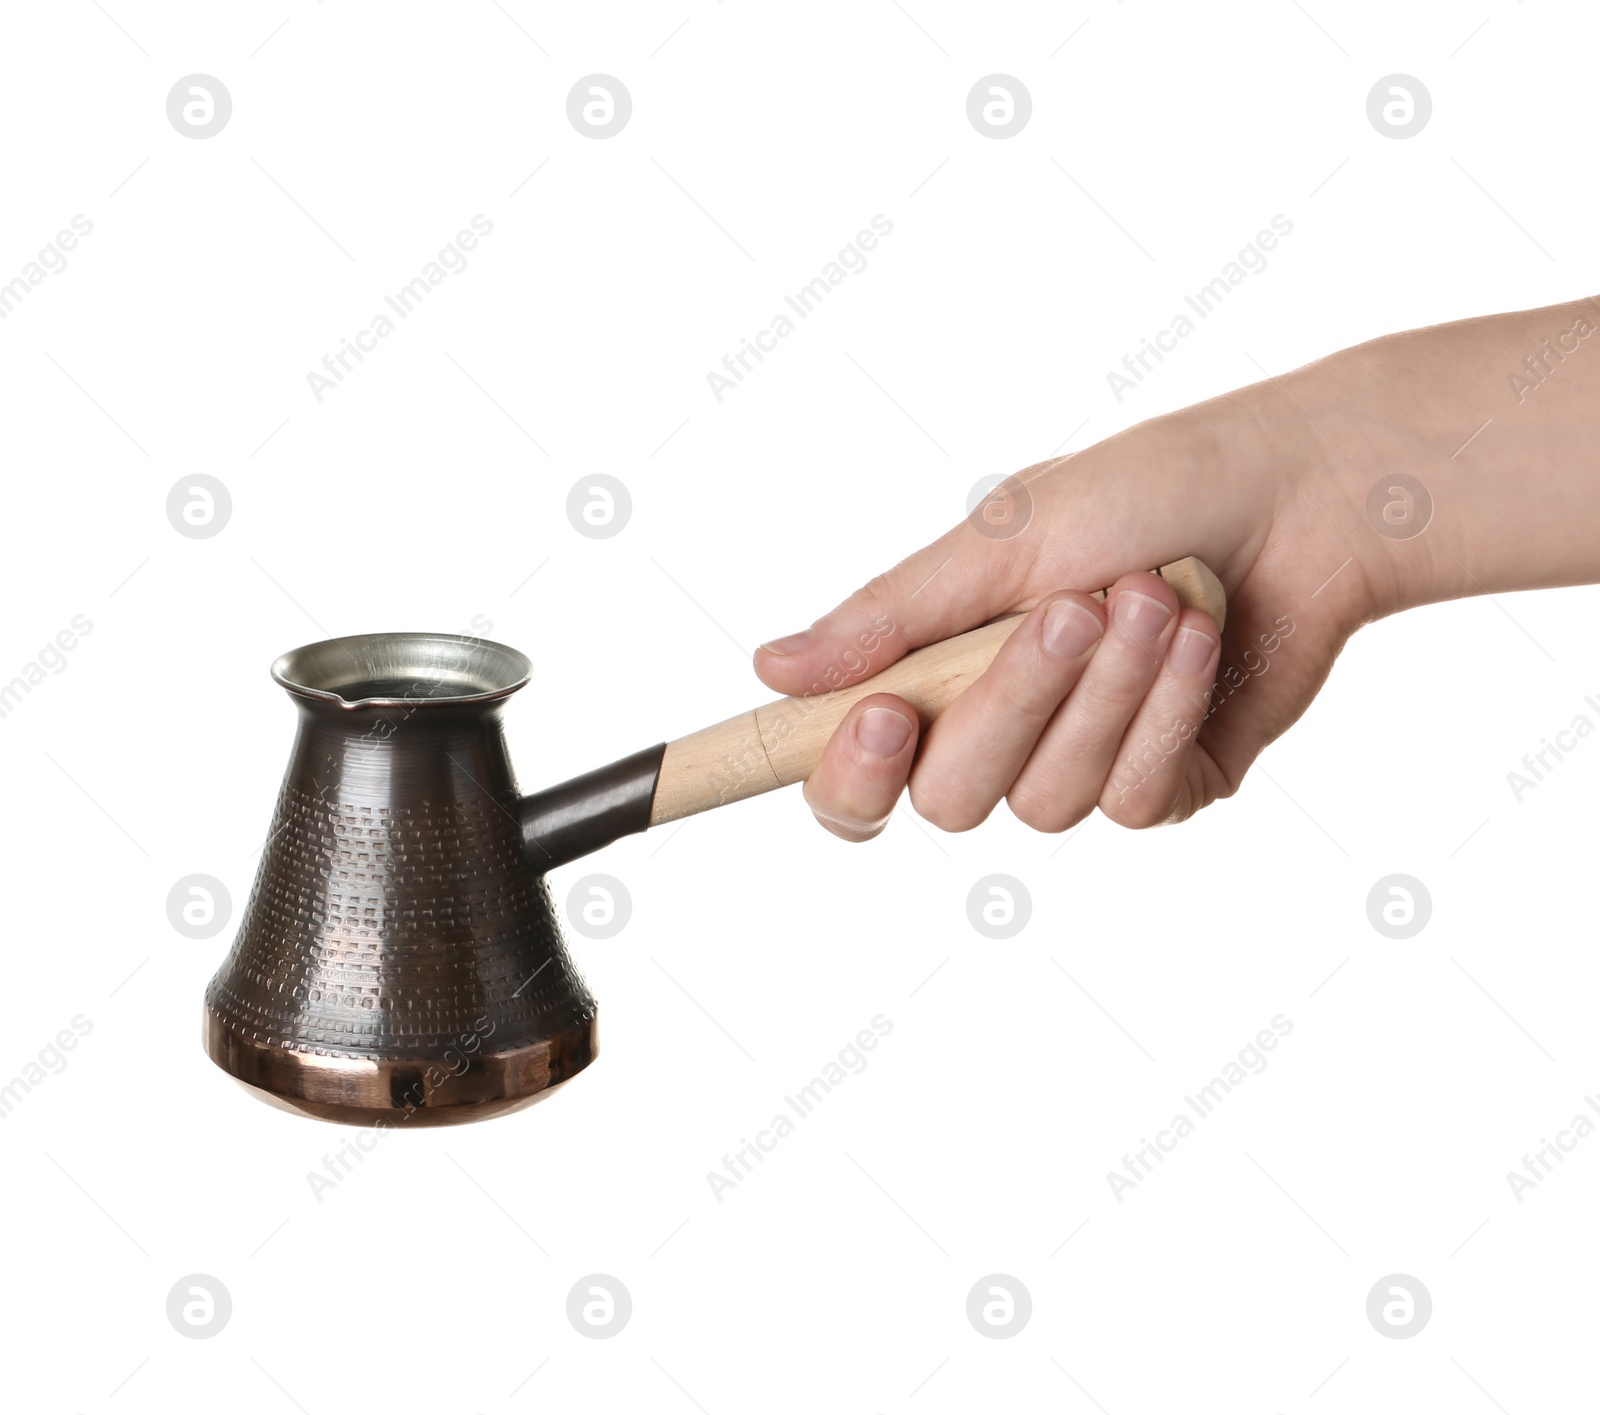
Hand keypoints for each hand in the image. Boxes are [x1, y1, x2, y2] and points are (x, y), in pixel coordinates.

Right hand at [753, 388, 1381, 840]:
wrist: (1301, 494)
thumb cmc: (1147, 492)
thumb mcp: (1003, 541)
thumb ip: (891, 615)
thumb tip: (771, 667)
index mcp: (936, 670)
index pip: (851, 777)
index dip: (849, 770)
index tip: (881, 712)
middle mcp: (998, 733)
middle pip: (948, 798)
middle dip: (1012, 702)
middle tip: (1072, 608)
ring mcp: (1080, 766)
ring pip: (1046, 801)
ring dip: (1107, 691)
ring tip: (1159, 597)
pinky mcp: (1163, 785)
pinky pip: (1132, 798)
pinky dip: (1167, 708)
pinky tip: (1201, 638)